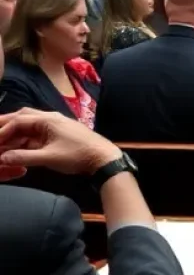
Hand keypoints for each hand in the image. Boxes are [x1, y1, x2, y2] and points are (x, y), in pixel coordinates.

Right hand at [0, 109, 120, 181]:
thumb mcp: (49, 158)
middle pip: (23, 116)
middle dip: (6, 124)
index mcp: (48, 120)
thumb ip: (24, 157)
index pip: (19, 120)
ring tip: (2, 139)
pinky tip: (16, 145)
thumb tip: (2, 158)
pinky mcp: (58, 134)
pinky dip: (24, 138)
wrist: (103, 157)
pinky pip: (36, 132)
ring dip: (15, 131)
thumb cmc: (77, 155)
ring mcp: (55, 125)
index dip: (3, 130)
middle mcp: (51, 118)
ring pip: (30, 124)